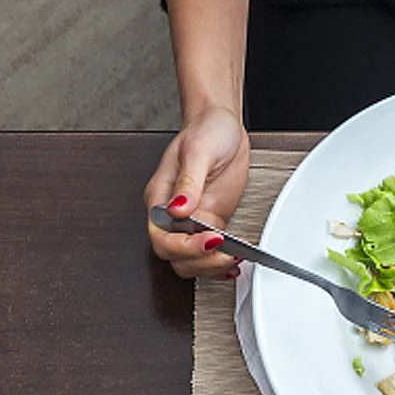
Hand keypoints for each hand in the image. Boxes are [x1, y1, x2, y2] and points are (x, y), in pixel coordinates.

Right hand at [144, 106, 250, 279]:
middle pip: (176, 257)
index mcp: (160, 198)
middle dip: (202, 261)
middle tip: (229, 254)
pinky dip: (220, 264)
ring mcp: (191, 223)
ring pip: (192, 262)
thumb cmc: (206, 131)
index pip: (162, 237)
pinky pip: (209, 255)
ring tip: (235, 259)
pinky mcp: (210, 225)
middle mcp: (172, 216)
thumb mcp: (198, 151)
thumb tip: (179, 208)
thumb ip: (189, 182)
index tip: (212, 239)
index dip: (185, 246)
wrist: (223, 126)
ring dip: (212, 267)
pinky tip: (234, 263)